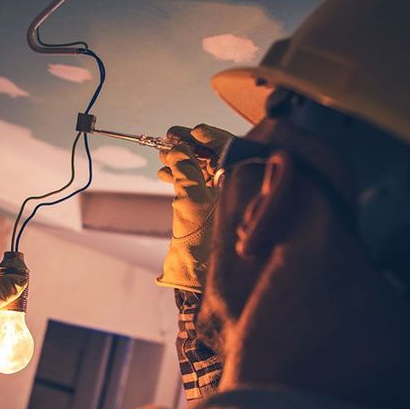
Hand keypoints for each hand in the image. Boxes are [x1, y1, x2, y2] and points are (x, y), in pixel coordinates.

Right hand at [156, 123, 233, 291]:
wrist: (195, 277)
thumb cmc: (201, 241)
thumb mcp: (191, 199)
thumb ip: (185, 169)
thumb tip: (179, 147)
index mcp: (246, 185)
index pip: (233, 150)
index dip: (210, 137)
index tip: (191, 130)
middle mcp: (241, 190)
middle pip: (219, 158)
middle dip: (192, 147)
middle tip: (170, 137)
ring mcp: (227, 202)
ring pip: (206, 172)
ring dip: (184, 161)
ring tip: (163, 154)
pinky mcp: (213, 212)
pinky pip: (199, 186)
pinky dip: (183, 178)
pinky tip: (164, 172)